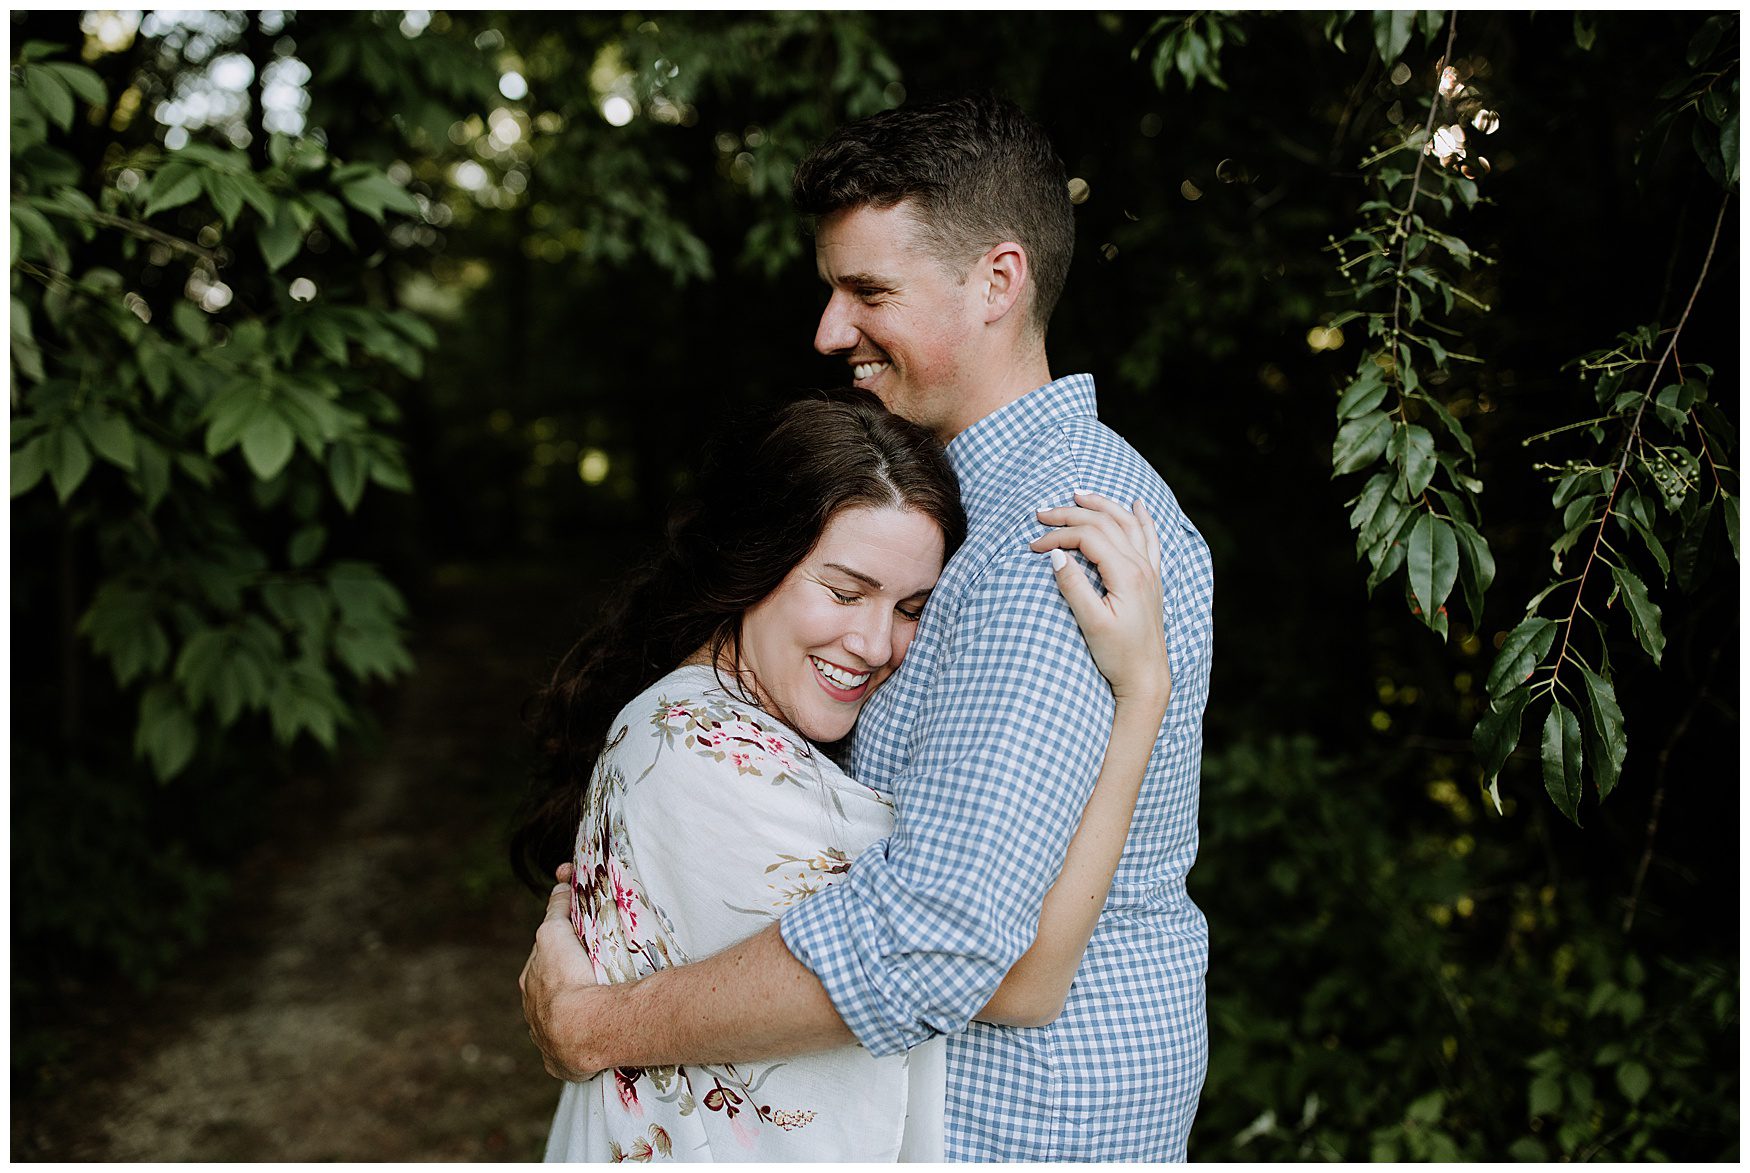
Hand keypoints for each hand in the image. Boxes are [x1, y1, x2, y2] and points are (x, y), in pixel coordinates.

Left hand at [519, 862, 602, 1081]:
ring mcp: (545, 1042)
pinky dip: (578, 1048)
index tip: (578, 954)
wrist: (579, 1028)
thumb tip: (560, 884)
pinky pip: (568, 1055)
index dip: (561, 955)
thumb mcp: (556, 932)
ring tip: (599, 1011)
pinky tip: (593, 1043)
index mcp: (530, 983)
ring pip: (558, 1024)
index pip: (543, 964)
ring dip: (574, 1019)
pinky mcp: (560, 1064)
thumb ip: (557, 909)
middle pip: (550, 995)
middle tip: (593, 980)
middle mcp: (532, 1014)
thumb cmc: (568, 977)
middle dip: (566, 987)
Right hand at [1032, 490, 1171, 711]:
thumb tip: (1056, 555)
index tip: (1033, 546)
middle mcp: (1142, 566)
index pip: (1088, 538)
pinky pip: (1150, 538)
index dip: (1057, 536)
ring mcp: (1150, 571)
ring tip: (1079, 495)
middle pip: (1105, 524)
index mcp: (1127, 574)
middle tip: (1042, 514)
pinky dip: (1142, 518)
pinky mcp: (1152, 580)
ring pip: (1127, 523)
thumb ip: (1074, 586)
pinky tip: (1137, 505)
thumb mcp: (1091, 623)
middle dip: (1071, 515)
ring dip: (1102, 505)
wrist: (1146, 677)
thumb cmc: (1118, 655)